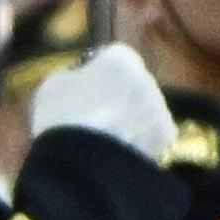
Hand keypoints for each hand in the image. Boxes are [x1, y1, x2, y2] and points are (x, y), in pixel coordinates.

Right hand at [22, 48, 178, 166]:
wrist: (85, 163)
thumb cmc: (62, 119)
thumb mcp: (53, 86)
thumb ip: (74, 76)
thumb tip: (82, 79)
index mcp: (120, 58)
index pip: (112, 56)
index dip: (97, 71)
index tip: (84, 86)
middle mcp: (147, 78)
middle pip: (132, 83)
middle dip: (118, 96)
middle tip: (94, 116)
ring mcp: (160, 107)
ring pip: (144, 109)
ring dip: (131, 119)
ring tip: (105, 138)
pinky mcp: (167, 136)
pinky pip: (153, 133)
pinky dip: (140, 140)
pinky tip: (120, 149)